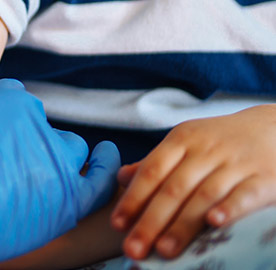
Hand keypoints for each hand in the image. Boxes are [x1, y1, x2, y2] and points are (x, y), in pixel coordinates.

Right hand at [0, 47, 119, 269]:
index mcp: (11, 100)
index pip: (14, 98)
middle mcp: (40, 128)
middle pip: (40, 124)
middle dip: (22, 134)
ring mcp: (55, 167)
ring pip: (69, 150)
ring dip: (55, 154)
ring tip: (29, 170)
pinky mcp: (65, 205)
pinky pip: (98, 182)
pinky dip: (105, 168)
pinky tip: (105, 159)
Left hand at [111, 104, 275, 259]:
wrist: (274, 126)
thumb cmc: (221, 141)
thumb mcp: (187, 142)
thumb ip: (156, 162)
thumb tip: (121, 178)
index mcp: (182, 139)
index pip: (152, 170)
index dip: (133, 198)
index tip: (118, 224)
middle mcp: (206, 150)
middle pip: (173, 188)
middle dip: (151, 220)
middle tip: (134, 248)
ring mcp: (236, 163)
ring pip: (204, 195)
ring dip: (183, 224)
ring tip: (164, 250)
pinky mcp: (265, 177)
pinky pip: (245, 194)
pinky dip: (229, 208)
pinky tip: (214, 223)